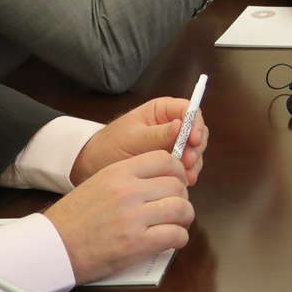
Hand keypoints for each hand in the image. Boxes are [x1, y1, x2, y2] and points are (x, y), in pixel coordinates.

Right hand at [42, 150, 192, 284]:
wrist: (52, 247)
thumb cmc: (72, 219)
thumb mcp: (97, 183)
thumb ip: (127, 178)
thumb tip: (159, 180)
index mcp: (118, 172)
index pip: (164, 160)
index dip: (177, 171)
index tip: (176, 181)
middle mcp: (128, 191)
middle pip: (176, 185)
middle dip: (182, 196)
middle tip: (177, 205)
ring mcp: (133, 218)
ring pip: (181, 209)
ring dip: (184, 217)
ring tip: (178, 223)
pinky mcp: (136, 244)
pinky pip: (175, 235)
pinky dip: (179, 238)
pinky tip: (173, 239)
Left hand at [72, 96, 209, 186]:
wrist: (95, 165)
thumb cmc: (110, 145)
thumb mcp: (132, 138)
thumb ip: (157, 134)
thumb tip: (180, 126)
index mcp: (161, 110)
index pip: (189, 109)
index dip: (195, 123)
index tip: (194, 140)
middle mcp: (171, 124)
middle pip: (196, 130)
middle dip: (196, 147)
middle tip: (189, 162)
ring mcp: (172, 143)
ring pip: (195, 149)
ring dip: (194, 162)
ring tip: (186, 176)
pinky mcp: (170, 160)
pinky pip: (187, 165)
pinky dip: (188, 173)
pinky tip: (184, 181)